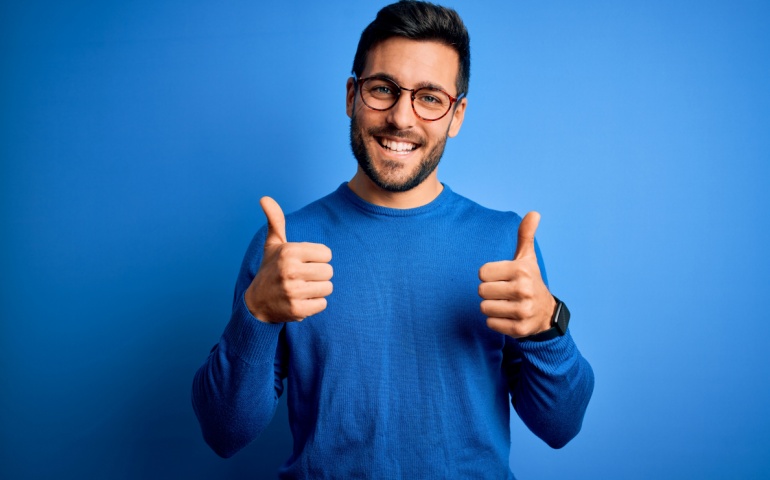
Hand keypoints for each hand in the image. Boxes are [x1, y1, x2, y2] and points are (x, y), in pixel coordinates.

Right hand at [244, 197, 333, 322]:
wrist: (256, 304)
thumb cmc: (270, 269)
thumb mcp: (273, 245)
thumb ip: (275, 221)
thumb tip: (264, 198)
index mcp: (289, 251)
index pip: (326, 253)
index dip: (318, 258)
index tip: (303, 262)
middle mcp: (290, 270)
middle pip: (329, 271)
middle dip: (319, 275)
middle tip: (303, 277)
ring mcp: (293, 291)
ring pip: (328, 287)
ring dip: (318, 290)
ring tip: (302, 289)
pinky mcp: (297, 310)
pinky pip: (323, 304)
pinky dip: (314, 304)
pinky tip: (301, 301)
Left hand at [478, 212, 556, 337]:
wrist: (546, 313)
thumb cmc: (529, 281)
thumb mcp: (527, 258)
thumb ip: (525, 235)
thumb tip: (533, 213)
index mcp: (521, 270)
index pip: (482, 273)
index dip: (489, 275)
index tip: (502, 278)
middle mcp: (523, 290)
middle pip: (481, 291)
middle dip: (489, 292)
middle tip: (504, 292)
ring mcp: (522, 311)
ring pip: (484, 308)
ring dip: (492, 307)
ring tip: (506, 304)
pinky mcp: (519, 329)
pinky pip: (490, 324)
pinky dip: (496, 321)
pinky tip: (508, 316)